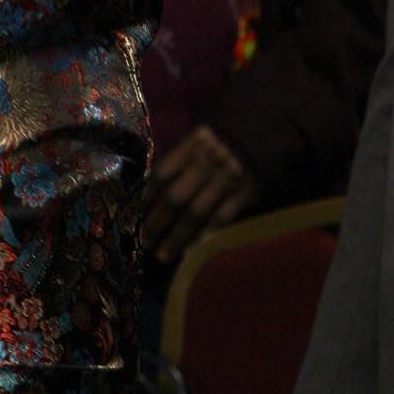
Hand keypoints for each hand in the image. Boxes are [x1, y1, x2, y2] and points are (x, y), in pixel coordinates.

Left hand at [144, 124, 258, 264]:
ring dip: (177, 237)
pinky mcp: (248, 193)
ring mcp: (230, 177)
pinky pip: (221, 219)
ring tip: (163, 254)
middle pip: (175, 198)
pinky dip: (204, 236)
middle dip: (156, 224)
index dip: (145, 201)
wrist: (259, 139)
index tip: (133, 219)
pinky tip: (190, 250)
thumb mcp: (194, 145)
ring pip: (196, 213)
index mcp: (191, 144)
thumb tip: (144, 202)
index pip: (161, 176)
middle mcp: (210, 160)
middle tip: (144, 243)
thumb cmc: (215, 147)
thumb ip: (173, 166)